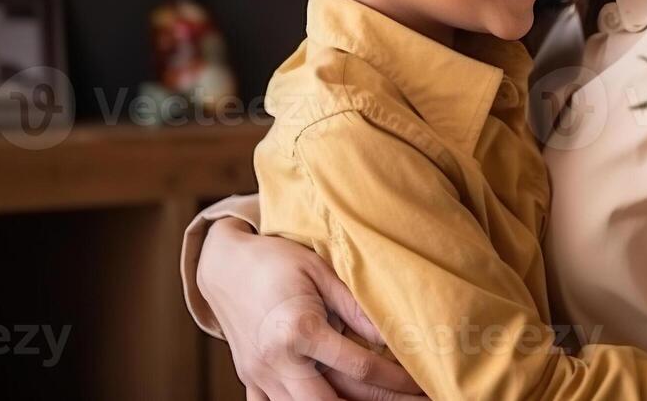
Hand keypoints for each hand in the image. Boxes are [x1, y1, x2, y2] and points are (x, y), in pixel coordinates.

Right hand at [199, 217, 422, 400]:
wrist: (223, 266)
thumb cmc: (276, 260)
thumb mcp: (320, 270)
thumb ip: (355, 307)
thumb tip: (394, 335)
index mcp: (299, 330)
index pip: (360, 366)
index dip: (396, 379)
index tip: (423, 382)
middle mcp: (277, 361)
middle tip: (414, 399)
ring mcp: (260, 376)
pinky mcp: (251, 381)